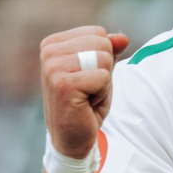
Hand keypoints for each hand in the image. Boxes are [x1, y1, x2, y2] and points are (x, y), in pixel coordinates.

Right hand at [40, 26, 129, 158]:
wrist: (72, 140)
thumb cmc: (85, 105)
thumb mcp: (100, 72)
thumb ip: (109, 51)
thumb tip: (123, 37)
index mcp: (53, 44)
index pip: (98, 33)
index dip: (102, 58)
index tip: (86, 78)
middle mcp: (49, 51)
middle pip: (103, 43)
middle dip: (105, 69)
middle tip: (88, 90)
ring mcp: (53, 67)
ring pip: (104, 59)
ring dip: (103, 83)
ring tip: (86, 97)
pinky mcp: (62, 84)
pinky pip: (103, 77)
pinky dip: (102, 94)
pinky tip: (86, 105)